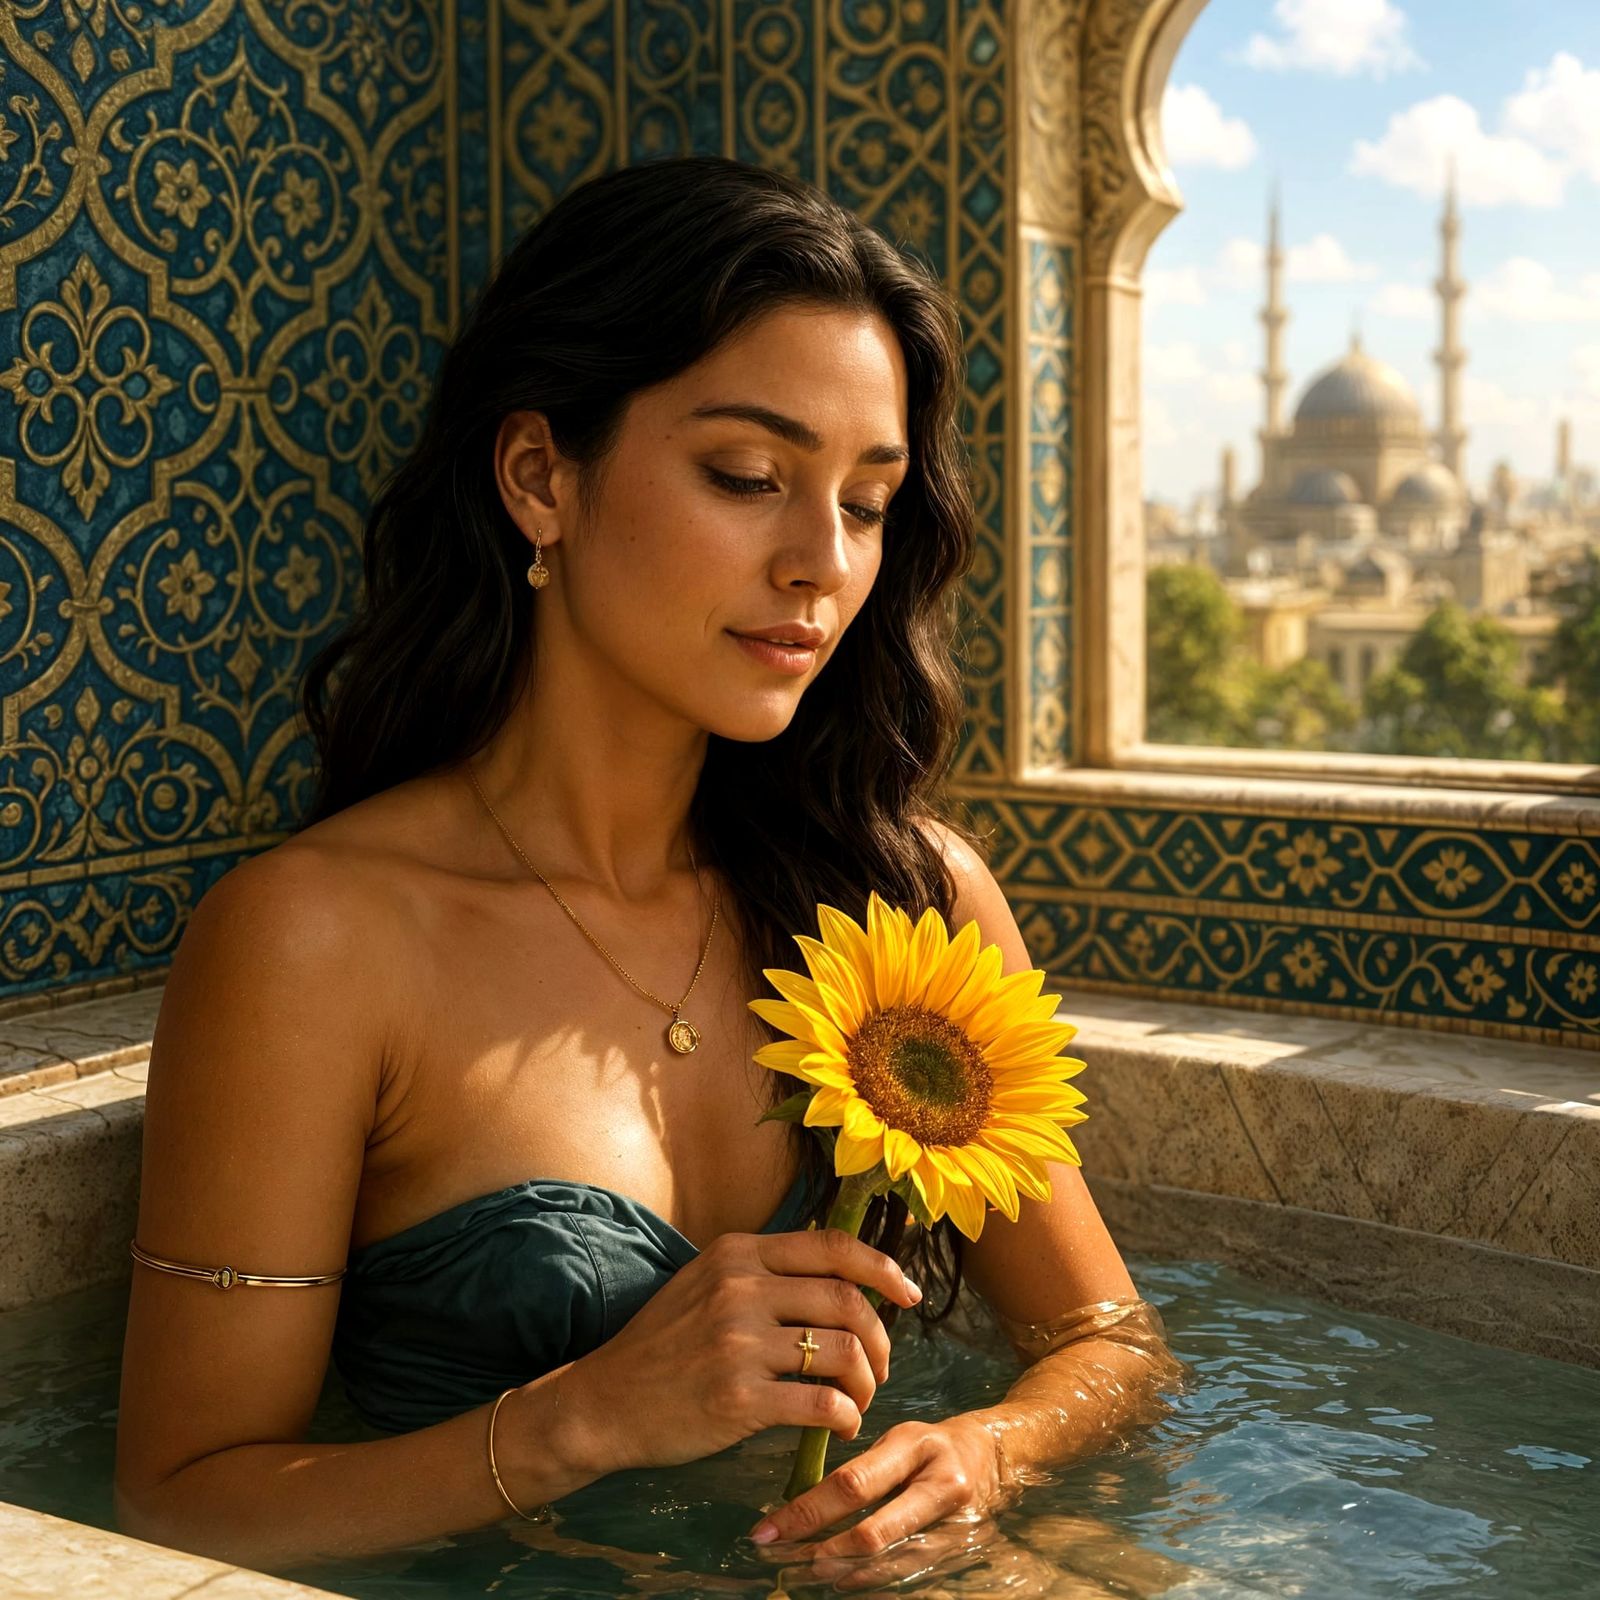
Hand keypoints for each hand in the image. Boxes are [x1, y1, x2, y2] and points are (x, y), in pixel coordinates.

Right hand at [551, 1227, 922, 1476]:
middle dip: (880, 1337)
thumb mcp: (705, 1284)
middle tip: (880, 1367)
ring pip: (842, 1352)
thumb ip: (762, 1273)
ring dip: (867, 1381)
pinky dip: (846, 1417)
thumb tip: (839, 1275)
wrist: (603, 1403)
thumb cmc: (662, 1346)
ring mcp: (738, 1343)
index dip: (882, 1266)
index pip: (831, 1245)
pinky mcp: (738, 1398)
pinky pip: (821, 1403)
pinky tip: (841, 1426)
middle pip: (846, 1300)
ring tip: (859, 1399)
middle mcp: (740, 1289)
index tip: (908, 1293)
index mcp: (737, 1253)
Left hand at [745, 1416, 1006, 1576]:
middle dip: (822, 1554)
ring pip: (891, 1564)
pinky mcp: (961, 1553)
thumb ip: (860, 1469)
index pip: (852, 1484)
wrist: (997, 1457)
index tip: (768, 1530)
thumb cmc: (933, 1445)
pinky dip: (875, 1584)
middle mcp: (939, 1488)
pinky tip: (845, 1584)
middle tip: (784, 1562)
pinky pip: (911, 1577)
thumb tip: (802, 1504)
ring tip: (804, 1576)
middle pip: (872, 1533)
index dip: (806, 1512)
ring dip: (843, 1576)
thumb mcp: (898, 1439)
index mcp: (916, 1447)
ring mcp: (955, 1526)